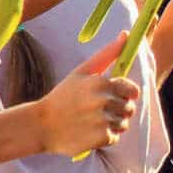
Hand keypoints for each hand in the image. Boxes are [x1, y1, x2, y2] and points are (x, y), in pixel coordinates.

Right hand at [35, 33, 139, 154]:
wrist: (40, 125)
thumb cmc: (63, 96)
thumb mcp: (81, 72)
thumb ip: (106, 54)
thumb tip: (126, 34)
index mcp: (100, 82)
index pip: (132, 90)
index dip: (125, 95)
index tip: (115, 97)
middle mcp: (103, 100)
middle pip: (129, 108)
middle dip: (118, 110)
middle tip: (96, 111)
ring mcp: (102, 119)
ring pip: (124, 124)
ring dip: (112, 124)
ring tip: (91, 121)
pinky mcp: (101, 137)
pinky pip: (115, 137)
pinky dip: (105, 137)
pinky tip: (88, 132)